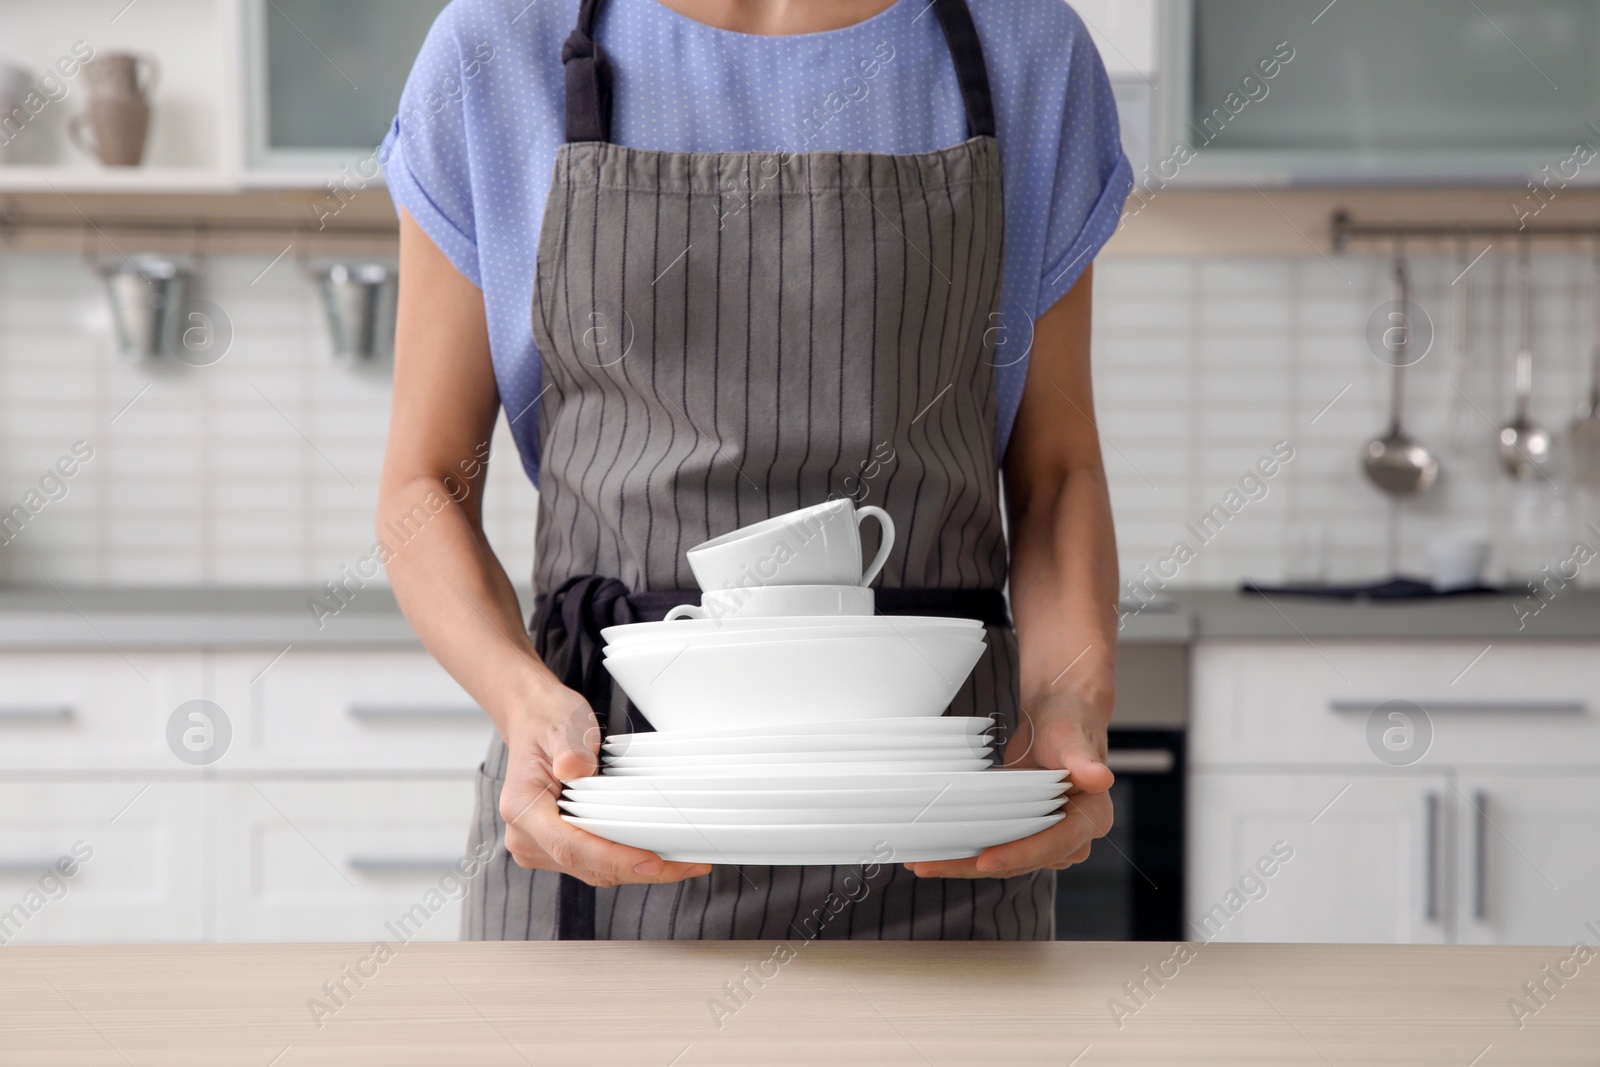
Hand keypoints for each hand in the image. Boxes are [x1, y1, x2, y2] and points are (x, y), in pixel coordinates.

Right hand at [497, 685, 712, 886]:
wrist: (534, 719)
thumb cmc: (548, 722)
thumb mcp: (562, 725)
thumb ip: (570, 749)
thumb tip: (576, 770)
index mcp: (522, 809)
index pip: (570, 846)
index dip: (613, 859)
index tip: (651, 862)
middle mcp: (527, 836)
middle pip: (588, 866)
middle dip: (640, 869)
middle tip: (689, 864)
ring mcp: (541, 846)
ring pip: (596, 871)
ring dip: (639, 869)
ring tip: (684, 861)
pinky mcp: (558, 848)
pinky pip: (596, 863)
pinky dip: (627, 860)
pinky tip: (660, 853)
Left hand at [902, 693, 1113, 878]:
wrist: (1058, 718)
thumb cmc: (1069, 723)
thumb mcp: (1072, 737)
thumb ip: (1083, 759)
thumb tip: (1100, 777)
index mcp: (1091, 818)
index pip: (1052, 844)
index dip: (1019, 854)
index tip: (986, 860)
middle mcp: (1071, 837)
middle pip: (1021, 860)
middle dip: (975, 866)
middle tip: (930, 865)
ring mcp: (1046, 838)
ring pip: (1004, 860)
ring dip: (964, 863)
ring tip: (923, 862)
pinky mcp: (1025, 833)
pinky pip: (996, 847)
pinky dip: (967, 851)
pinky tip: (934, 852)